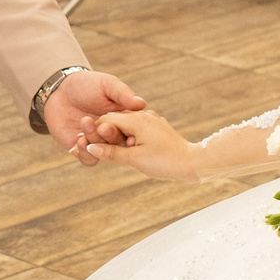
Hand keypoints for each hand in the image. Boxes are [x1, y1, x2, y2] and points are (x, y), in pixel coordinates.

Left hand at [39, 69, 146, 162]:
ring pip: (103, 152)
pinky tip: (79, 140)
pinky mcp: (82, 149)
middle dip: (111, 135)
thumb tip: (142, 103)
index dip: (133, 132)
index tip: (129, 130)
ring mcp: (98, 142)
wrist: (60, 90)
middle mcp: (113, 133)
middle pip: (119, 143)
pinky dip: (85, 152)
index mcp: (124, 120)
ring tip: (85, 123)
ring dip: (95, 141)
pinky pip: (88, 159)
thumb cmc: (87, 84)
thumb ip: (123, 94)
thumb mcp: (107, 84)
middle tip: (103, 126)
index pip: (133, 130)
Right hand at [83, 108, 202, 180]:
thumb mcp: (135, 159)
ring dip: (117, 138)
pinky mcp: (158, 128)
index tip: (85, 144)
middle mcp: (144, 115)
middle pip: (115, 121)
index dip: (94, 132)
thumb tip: (91, 148)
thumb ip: (111, 153)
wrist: (194, 163)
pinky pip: (137, 130)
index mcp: (136, 120)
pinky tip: (129, 151)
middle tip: (97, 149)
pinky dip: (129, 139)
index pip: (106, 120)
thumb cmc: (165, 161)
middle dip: (105, 134)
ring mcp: (152, 121)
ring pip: (126, 126)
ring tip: (115, 153)